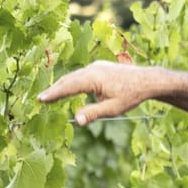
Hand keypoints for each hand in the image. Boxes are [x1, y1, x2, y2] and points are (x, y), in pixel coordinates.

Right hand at [38, 59, 156, 124]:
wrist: (147, 80)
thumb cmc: (131, 95)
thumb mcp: (113, 108)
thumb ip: (93, 114)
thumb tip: (76, 121)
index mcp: (94, 78)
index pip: (69, 86)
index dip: (54, 93)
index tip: (41, 99)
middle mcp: (92, 69)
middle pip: (68, 79)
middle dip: (54, 90)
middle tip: (40, 99)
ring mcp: (95, 66)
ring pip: (74, 76)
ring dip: (62, 86)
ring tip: (49, 96)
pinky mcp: (99, 68)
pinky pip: (81, 75)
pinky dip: (71, 82)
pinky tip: (67, 89)